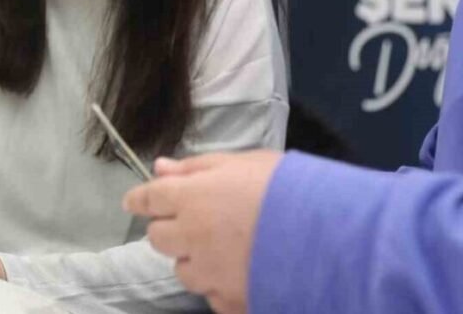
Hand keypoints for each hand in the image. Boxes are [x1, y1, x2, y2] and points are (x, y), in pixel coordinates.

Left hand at [122, 151, 282, 313]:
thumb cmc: (287, 188)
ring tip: (225, 252)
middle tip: (193, 223)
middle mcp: (191, 237)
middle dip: (170, 230)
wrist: (328, 235)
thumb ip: (197, 167)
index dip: (139, 199)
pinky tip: (242, 276)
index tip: (134, 201)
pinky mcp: (230, 301)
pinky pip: (212, 298)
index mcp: (189, 198)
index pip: (149, 199)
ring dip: (194, 261)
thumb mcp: (244, 163)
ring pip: (183, 271)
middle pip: (158, 239)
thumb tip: (160, 167)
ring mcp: (209, 274)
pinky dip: (221, 289)